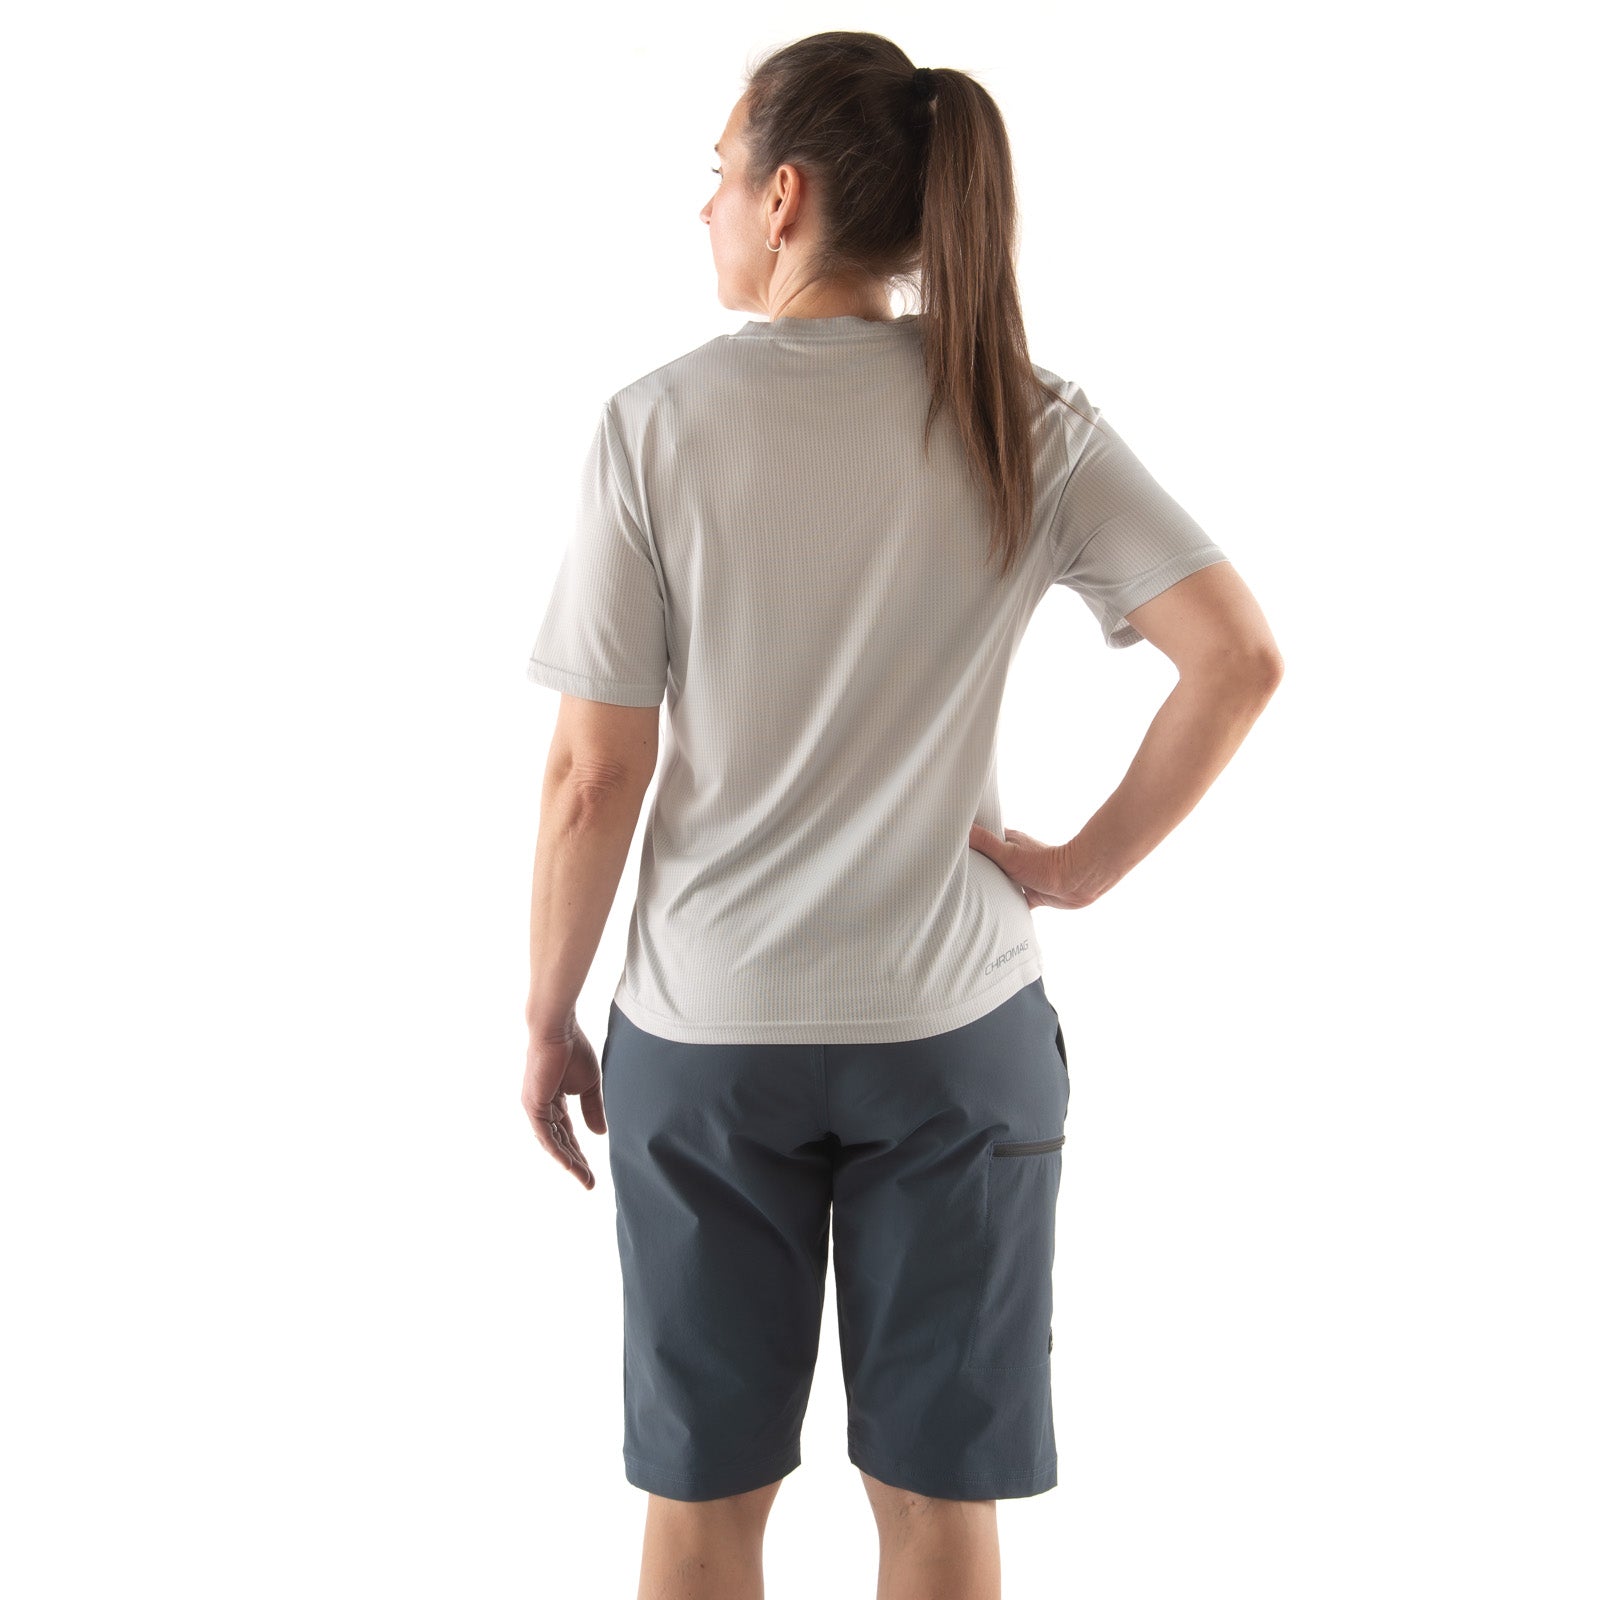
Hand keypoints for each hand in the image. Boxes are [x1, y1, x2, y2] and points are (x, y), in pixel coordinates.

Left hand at [521, 1019, 604, 1190]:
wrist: (559, 1030)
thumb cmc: (573, 1050)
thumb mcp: (589, 1085)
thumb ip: (592, 1109)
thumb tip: (599, 1134)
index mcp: (553, 1103)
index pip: (566, 1134)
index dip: (579, 1152)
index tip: (592, 1171)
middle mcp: (541, 1109)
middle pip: (559, 1143)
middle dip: (575, 1163)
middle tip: (589, 1182)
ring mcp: (535, 1108)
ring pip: (552, 1143)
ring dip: (569, 1162)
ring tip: (584, 1179)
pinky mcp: (533, 1106)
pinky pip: (546, 1135)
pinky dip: (557, 1151)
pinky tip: (569, 1165)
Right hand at [968, 823, 1089, 909]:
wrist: (1076, 882)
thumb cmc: (1046, 865)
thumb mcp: (1009, 853)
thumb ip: (986, 843)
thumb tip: (963, 829)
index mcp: (1009, 842)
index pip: (982, 840)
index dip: (968, 844)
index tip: (951, 848)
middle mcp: (1015, 858)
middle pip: (989, 862)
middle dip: (976, 869)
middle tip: (956, 877)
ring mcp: (1023, 876)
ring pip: (1000, 882)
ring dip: (990, 887)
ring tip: (970, 895)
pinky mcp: (1032, 893)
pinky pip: (1014, 900)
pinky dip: (1005, 905)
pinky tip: (995, 913)